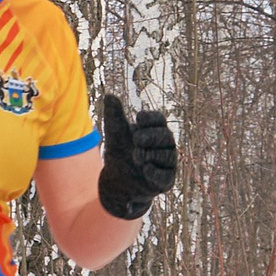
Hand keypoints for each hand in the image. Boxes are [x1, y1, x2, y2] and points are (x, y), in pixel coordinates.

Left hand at [96, 94, 178, 220]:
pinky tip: (145, 169)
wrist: (115, 179)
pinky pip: (165, 176)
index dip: (151, 118)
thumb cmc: (120, 151)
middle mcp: (166, 145)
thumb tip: (109, 95)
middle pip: (166, 136)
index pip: (159, 119)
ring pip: (167, 156)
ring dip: (151, 154)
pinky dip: (155, 172)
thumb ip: (113, 115)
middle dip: (151, 136)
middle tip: (136, 138)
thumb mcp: (114, 133)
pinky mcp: (165, 180)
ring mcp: (167, 163)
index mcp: (155, 130)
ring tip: (136, 156)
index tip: (138, 117)